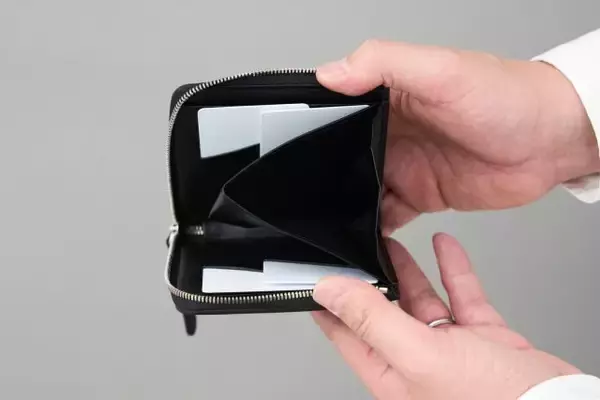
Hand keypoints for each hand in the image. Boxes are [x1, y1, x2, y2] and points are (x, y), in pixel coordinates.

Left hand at [312, 234, 578, 398]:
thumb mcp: (420, 356)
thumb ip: (373, 320)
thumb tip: (330, 292)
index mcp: (392, 375)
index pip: (348, 333)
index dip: (332, 304)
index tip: (319, 276)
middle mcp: (417, 362)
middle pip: (385, 311)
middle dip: (372, 278)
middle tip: (360, 249)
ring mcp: (451, 348)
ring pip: (422, 300)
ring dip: (409, 269)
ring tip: (392, 242)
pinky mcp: (481, 335)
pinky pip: (461, 295)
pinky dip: (453, 270)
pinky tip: (445, 246)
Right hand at [317, 40, 599, 233]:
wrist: (550, 141)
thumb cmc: (506, 98)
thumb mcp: (442, 70)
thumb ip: (384, 64)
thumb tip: (331, 73)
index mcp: (390, 96)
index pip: (339, 110)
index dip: (315, 127)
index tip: (291, 149)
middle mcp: (392, 131)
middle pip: (343, 156)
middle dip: (325, 176)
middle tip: (305, 197)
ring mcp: (405, 165)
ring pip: (359, 189)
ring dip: (345, 205)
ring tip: (327, 223)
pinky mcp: (422, 194)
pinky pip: (387, 214)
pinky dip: (373, 228)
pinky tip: (362, 236)